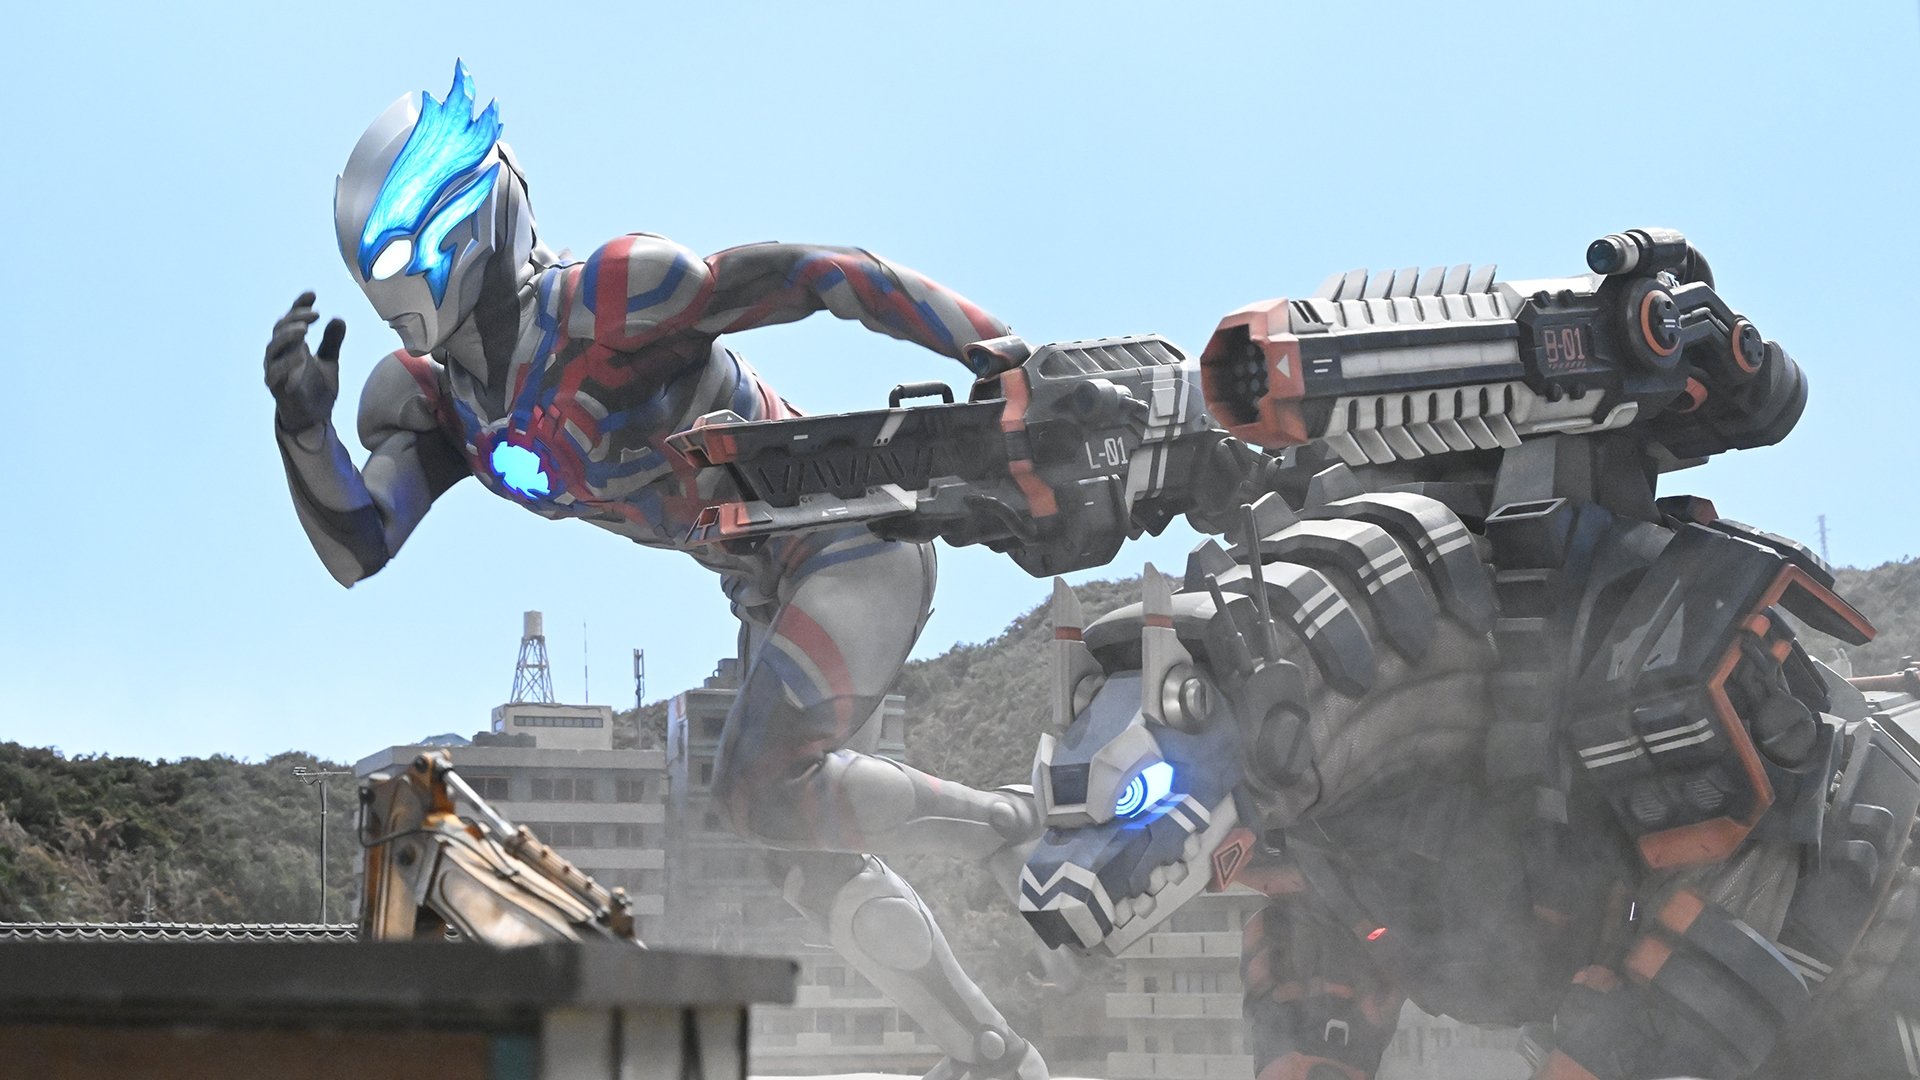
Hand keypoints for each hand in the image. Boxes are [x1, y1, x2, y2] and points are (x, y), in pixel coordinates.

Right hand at [265, 292, 345, 431]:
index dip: (299, 306)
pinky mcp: (276, 388)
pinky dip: (287, 363)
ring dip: (288, 337)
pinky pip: (276, 373)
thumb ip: (332, 342)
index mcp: (291, 345)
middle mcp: (279, 354)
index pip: (291, 320)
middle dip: (296, 318)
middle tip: (315, 314)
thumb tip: (338, 318)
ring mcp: (274, 370)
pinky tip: (302, 356)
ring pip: (273, 348)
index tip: (312, 294)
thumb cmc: (317, 389)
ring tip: (305, 330)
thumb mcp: (330, 362)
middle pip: (280, 329)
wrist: (313, 419)